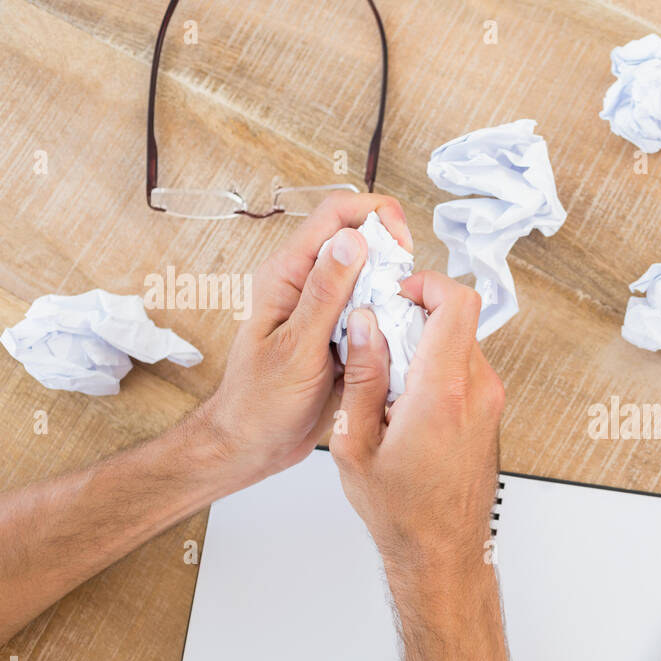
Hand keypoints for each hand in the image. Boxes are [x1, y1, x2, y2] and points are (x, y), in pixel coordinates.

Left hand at [198, 191, 413, 485]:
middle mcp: (307, 284)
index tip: (405, 245)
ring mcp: (324, 308)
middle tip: (409, 292)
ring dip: (395, 292)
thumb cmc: (260, 403)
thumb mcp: (297, 348)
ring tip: (404, 320)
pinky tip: (397, 343)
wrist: (252, 445)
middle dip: (393, 258)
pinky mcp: (339, 333)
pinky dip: (391, 320)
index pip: (336, 215)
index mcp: (287, 274)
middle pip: (360, 241)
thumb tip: (353, 240)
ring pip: (371, 278)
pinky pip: (373, 312)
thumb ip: (324, 293)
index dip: (377, 217)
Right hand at [329, 272, 503, 596]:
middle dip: (414, 317)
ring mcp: (490, 403)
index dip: (426, 284)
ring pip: (459, 344)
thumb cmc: (402, 511)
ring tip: (386, 379)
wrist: (442, 551)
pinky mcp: (490, 413)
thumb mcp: (355, 444)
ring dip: (423, 345)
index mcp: (444, 394)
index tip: (396, 293)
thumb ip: (362, 376)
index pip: (457, 304)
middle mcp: (477, 392)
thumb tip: (363, 324)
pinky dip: (435, 369)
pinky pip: (464, 370)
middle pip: (456, 320)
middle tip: (377, 338)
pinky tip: (404, 401)